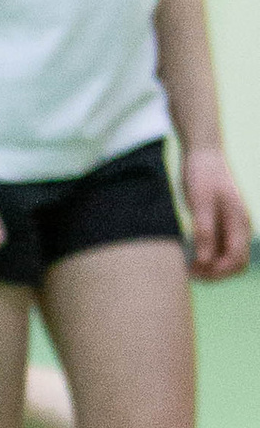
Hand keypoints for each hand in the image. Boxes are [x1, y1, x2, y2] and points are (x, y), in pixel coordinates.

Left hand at [180, 141, 252, 281]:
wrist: (203, 153)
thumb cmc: (202, 174)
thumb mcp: (200, 202)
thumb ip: (205, 231)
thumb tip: (205, 260)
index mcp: (239, 222)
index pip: (236, 259)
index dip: (218, 271)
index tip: (195, 271)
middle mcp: (239, 227)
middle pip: (236, 263)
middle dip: (216, 273)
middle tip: (190, 273)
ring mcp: (230, 226)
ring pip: (227, 257)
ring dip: (212, 267)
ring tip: (188, 268)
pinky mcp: (220, 223)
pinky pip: (219, 248)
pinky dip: (208, 257)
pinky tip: (190, 257)